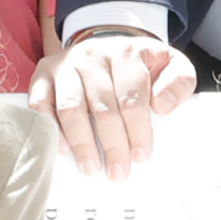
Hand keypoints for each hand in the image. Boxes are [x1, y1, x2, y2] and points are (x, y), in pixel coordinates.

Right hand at [42, 28, 195, 178]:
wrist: (105, 47)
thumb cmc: (137, 66)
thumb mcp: (169, 64)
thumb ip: (179, 81)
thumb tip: (163, 105)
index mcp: (127, 53)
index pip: (132, 97)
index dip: (137, 130)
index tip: (141, 156)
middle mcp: (93, 55)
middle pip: (103, 107)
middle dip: (112, 144)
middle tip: (119, 172)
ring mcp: (65, 65)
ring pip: (71, 108)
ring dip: (82, 143)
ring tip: (91, 168)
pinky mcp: (43, 75)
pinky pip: (41, 105)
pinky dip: (52, 129)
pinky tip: (65, 149)